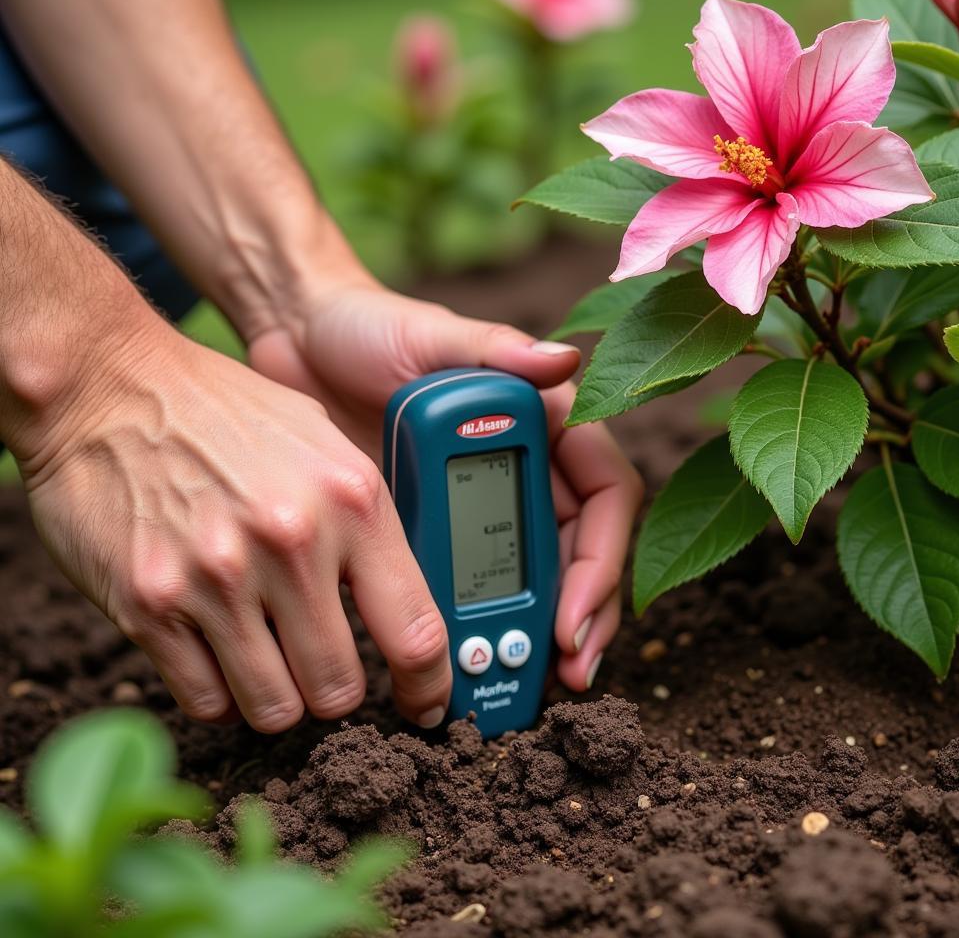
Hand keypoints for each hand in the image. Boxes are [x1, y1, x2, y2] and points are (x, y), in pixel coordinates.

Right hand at [18, 316, 452, 731]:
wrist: (108, 386)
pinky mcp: (151, 605)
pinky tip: (216, 650)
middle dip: (335, 688)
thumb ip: (366, 516)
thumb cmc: (222, 412)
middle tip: (320, 663)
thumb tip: (402, 590)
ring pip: (276, 708)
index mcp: (351, 500)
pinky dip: (219, 692)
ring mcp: (218, 578)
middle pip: (341, 687)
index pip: (416, 630)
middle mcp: (292, 543)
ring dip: (278, 696)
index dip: (429, 685)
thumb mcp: (321, 441)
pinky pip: (207, 701)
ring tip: (264, 654)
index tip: (424, 703)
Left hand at [249, 278, 643, 689]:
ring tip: (510, 691)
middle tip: (561, 678)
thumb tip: (566, 360)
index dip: (602, 561)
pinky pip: (460, 590)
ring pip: (526, 582)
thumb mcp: (430, 336)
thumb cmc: (368, 327)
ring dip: (528, 640)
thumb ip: (495, 349)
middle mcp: (524, 469)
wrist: (293, 345)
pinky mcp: (428, 533)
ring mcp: (476, 505)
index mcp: (544, 422)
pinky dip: (468, 634)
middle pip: (576, 556)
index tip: (572, 617)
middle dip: (577, 620)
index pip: (605, 498)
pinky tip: (458, 672)